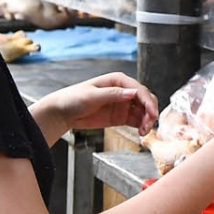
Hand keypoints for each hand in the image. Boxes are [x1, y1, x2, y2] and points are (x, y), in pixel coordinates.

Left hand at [44, 73, 158, 133]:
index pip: (139, 90)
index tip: (151, 113)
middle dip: (150, 111)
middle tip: (149, 123)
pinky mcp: (121, 117)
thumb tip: (133, 93)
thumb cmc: (73, 98)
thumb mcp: (92, 95)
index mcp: (118, 80)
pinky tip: (141, 132)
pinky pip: (136, 121)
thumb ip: (113, 94)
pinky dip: (142, 126)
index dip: (147, 101)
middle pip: (145, 100)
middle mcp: (123, 91)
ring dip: (147, 120)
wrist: (62, 113)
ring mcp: (123, 104)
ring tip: (144, 131)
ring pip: (143, 111)